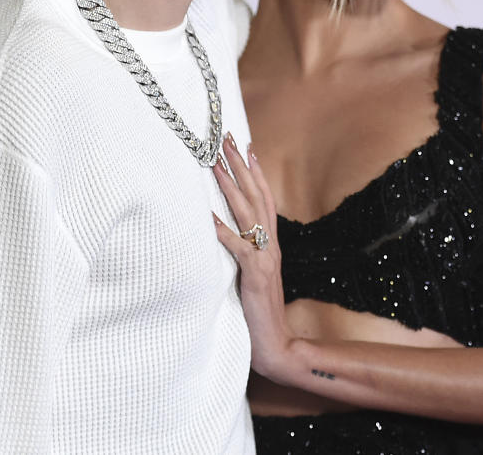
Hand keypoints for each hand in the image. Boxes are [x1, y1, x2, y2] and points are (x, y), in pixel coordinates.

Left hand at [211, 134, 293, 380]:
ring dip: (229, 185)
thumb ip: (247, 253)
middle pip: (256, 196)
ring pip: (247, 213)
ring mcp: (263, 258)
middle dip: (240, 166)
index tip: (246, 146)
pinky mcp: (253, 275)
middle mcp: (270, 245)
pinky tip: (206, 212)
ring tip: (213, 162)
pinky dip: (220, 228)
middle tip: (226, 139)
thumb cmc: (260, 311)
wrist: (276, 343)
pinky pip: (235, 246)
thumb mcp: (255, 275)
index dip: (255, 172)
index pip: (265, 199)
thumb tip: (233, 235)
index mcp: (271, 244)